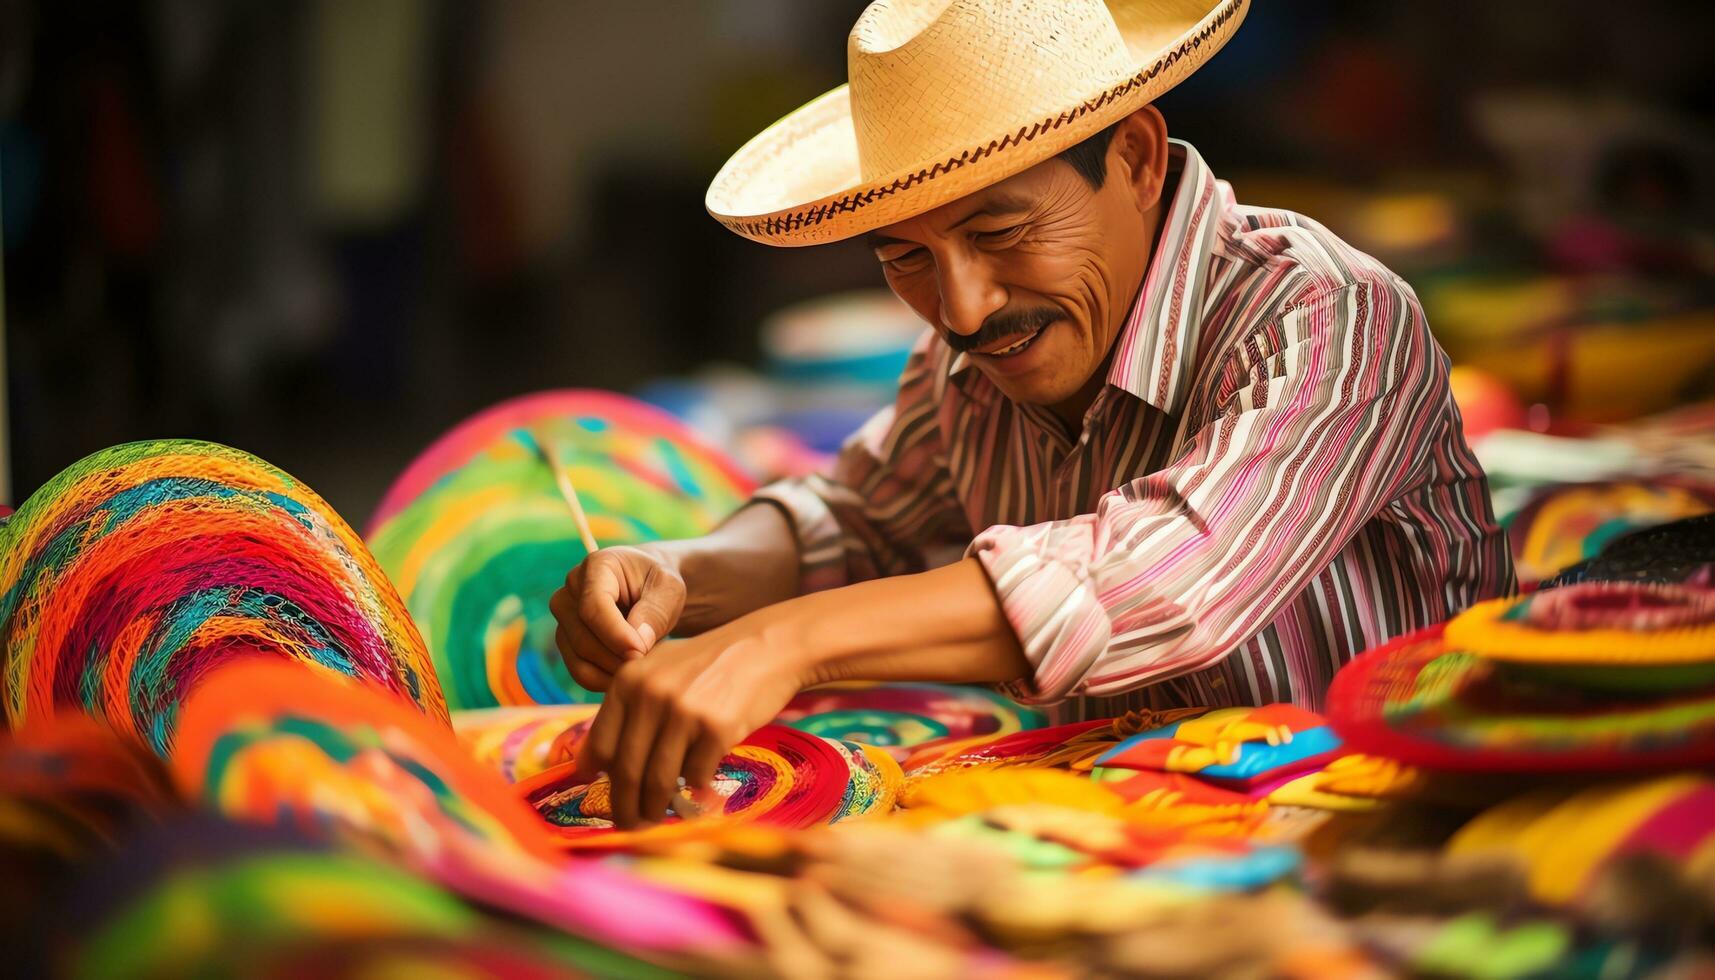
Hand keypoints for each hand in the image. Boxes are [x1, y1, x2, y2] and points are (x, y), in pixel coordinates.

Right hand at [549, 545, 686, 691]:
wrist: (649, 590)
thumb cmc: (659, 585)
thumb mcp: (670, 590)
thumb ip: (655, 611)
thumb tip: (637, 642)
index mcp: (596, 566)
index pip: (593, 607)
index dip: (616, 635)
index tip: (641, 652)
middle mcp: (570, 590)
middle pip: (583, 638)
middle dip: (618, 658)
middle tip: (648, 664)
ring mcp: (564, 618)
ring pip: (579, 659)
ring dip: (613, 672)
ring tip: (643, 666)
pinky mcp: (567, 641)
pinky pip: (580, 672)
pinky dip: (605, 680)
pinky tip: (629, 674)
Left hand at [575, 617, 808, 827]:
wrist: (766, 647)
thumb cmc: (710, 665)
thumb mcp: (660, 671)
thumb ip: (630, 709)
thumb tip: (598, 764)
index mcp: (628, 681)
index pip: (601, 745)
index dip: (599, 780)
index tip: (602, 800)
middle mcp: (650, 695)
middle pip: (626, 770)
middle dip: (624, 807)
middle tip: (629, 825)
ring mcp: (683, 712)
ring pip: (658, 781)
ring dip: (654, 809)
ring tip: (655, 818)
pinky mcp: (716, 728)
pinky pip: (696, 776)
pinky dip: (695, 789)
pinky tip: (698, 789)